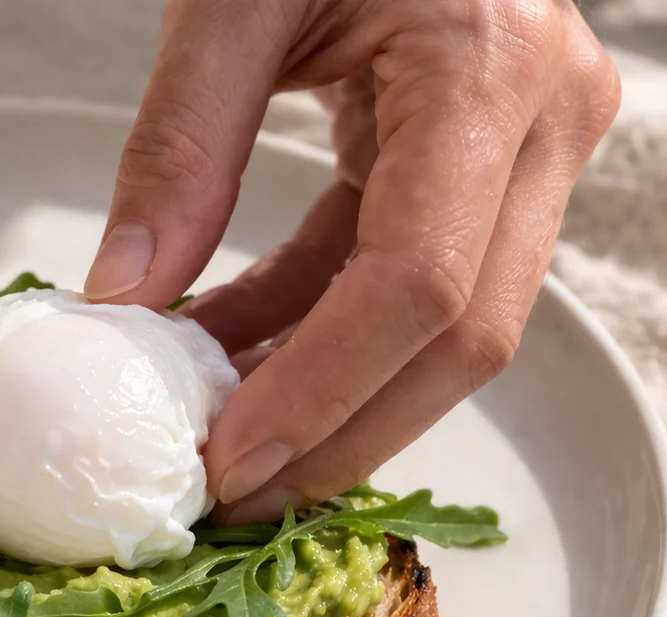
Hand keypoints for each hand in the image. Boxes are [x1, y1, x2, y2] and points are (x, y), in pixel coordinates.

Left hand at [84, 0, 620, 522]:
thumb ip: (175, 146)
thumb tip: (120, 301)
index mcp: (490, 66)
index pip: (418, 284)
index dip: (319, 393)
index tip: (224, 462)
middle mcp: (545, 114)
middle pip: (462, 336)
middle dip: (342, 435)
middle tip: (228, 499)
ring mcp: (535, 139)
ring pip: (454, 326)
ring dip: (333, 397)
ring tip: (218, 444)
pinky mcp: (494, 155)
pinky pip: (412, 272)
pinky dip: (322, 326)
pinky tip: (232, 354)